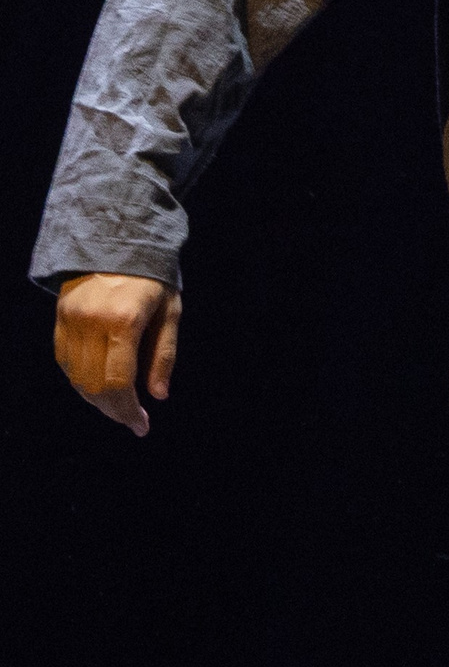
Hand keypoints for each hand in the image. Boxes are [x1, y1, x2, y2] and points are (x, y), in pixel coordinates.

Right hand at [55, 275, 180, 435]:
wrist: (119, 239)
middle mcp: (92, 321)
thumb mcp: (171, 312)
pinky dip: (79, 379)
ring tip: (117, 406)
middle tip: (131, 420)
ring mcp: (71, 318)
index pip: (119, 381)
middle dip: (113, 410)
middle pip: (94, 385)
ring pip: (76, 376)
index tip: (141, 426)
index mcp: (124, 321)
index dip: (128, 411)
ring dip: (95, 399)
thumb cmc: (154, 278)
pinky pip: (64, 360)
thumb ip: (164, 355)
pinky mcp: (60, 316)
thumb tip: (158, 395)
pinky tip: (97, 386)